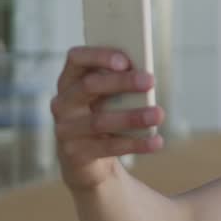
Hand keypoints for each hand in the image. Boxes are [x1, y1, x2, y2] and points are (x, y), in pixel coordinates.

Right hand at [51, 46, 164, 192]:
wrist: (89, 163)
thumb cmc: (105, 116)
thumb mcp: (110, 98)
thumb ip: (120, 83)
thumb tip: (146, 77)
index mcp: (70, 80)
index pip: (76, 58)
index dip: (99, 56)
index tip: (125, 61)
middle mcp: (62, 103)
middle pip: (89, 86)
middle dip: (121, 82)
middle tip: (150, 81)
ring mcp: (65, 129)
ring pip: (99, 121)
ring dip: (132, 117)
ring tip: (158, 114)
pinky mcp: (75, 154)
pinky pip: (108, 148)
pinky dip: (135, 144)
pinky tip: (157, 141)